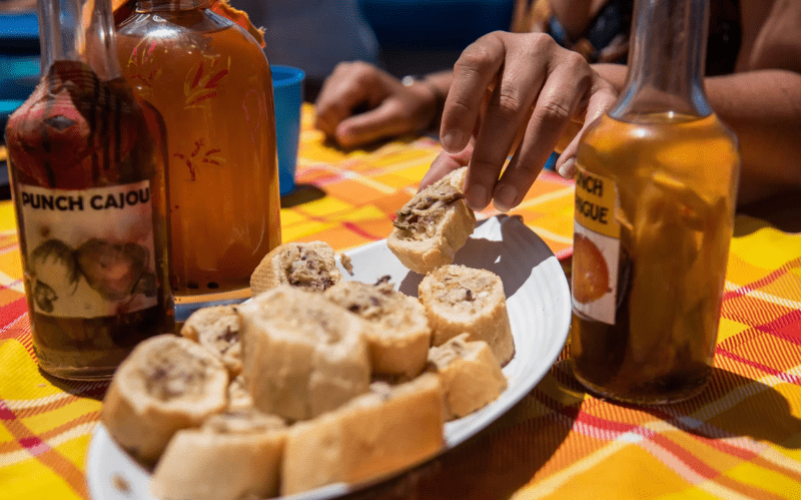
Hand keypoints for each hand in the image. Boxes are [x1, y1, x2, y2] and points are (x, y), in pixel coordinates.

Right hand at [314, 62, 438, 147]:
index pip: (331, 108)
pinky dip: (335, 121)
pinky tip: (354, 119)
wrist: (414, 101)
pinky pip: (322, 111)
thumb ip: (368, 127)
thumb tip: (340, 136)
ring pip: (320, 111)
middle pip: (323, 109)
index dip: (340, 128)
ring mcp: (337, 76)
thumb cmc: (410, 111)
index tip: (361, 135)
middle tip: (362, 131)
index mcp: (360, 76)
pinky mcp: (334, 85)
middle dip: (338, 127)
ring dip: (337, 125)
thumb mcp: (395, 121)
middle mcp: (345, 71)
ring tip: (361, 123)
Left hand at [427, 31, 616, 211]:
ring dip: (524, 165)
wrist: (569, 93)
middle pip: (509, 102)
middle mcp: (533, 50)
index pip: (473, 66)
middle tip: (477, 197)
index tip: (450, 147)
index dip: (459, 106)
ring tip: (505, 199)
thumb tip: (427, 194)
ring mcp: (571, 66)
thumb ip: (454, 155)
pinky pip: (594, 118)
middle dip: (489, 157)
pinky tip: (562, 174)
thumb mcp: (480, 122)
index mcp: (495, 48)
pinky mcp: (602, 89)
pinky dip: (577, 149)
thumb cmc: (512, 109)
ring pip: (549, 115)